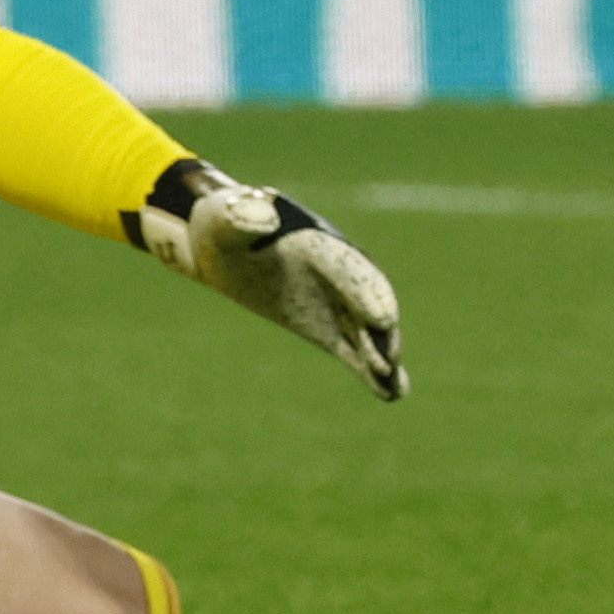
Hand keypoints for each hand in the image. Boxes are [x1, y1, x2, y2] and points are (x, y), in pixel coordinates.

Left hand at [129, 161, 407, 399]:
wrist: (222, 244)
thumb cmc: (221, 226)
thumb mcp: (221, 221)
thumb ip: (241, 219)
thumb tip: (264, 220)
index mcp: (314, 243)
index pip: (346, 268)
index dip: (365, 294)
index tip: (383, 320)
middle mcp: (336, 271)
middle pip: (368, 297)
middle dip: (379, 325)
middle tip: (388, 358)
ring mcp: (335, 300)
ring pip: (367, 327)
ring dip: (381, 352)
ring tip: (391, 382)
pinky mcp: (326, 327)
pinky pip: (355, 349)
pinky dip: (373, 370)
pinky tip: (392, 393)